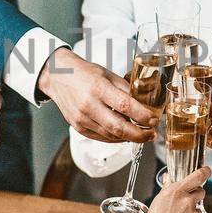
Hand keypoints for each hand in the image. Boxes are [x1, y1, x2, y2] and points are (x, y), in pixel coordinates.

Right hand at [38, 48, 153, 143]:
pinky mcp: (78, 127)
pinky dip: (116, 138)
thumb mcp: (107, 74)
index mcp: (98, 88)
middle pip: (118, 127)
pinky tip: (125, 135)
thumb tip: (144, 103)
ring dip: (129, 138)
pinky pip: (101, 137)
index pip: (125, 105)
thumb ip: (125, 89)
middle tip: (152, 134)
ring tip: (142, 134)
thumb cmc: (84, 73)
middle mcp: (88, 105)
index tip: (154, 119)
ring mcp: (82, 119)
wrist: (57, 77)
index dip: (142, 115)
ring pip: (111, 135)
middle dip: (139, 134)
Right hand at [132, 165, 210, 212]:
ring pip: (198, 211)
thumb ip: (167, 191)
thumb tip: (170, 180)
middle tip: (184, 207)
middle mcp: (187, 202)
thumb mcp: (156, 204)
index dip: (204, 172)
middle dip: (194, 197)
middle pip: (201, 193)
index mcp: (175, 192)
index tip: (207, 171)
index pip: (197, 176)